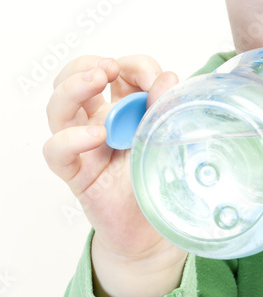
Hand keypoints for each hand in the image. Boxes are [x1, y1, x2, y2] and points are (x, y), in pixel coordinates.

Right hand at [43, 54, 186, 296]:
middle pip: (74, 79)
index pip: (117, 73)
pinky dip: (71, 138)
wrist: (153, 232)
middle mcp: (96, 122)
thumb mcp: (167, 140)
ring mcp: (82, 147)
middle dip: (89, 64)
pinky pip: (56, 150)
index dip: (133, 66)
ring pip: (58, 106)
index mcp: (122, 110)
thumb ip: (165, 109)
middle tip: (112, 68)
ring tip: (99, 80)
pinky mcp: (75, 173)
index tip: (153, 76)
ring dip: (75, 86)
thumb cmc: (158, 181)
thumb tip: (171, 76)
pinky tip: (96, 135)